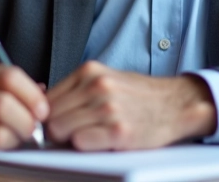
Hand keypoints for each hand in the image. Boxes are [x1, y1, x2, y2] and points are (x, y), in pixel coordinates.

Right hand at [0, 59, 48, 158]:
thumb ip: (14, 86)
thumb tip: (45, 96)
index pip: (10, 76)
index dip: (32, 95)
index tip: (43, 110)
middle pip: (4, 105)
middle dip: (27, 121)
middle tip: (34, 129)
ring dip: (16, 137)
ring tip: (19, 137)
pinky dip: (3, 148)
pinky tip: (4, 144)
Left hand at [45, 61, 216, 150]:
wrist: (176, 104)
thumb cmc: (139, 96)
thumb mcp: (105, 79)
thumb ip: (77, 89)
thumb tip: (41, 104)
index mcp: (89, 71)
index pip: (47, 98)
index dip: (47, 116)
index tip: (54, 124)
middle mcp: (96, 86)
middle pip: (51, 117)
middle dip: (58, 129)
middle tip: (75, 133)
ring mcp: (107, 108)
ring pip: (62, 130)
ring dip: (71, 139)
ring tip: (91, 136)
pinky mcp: (119, 131)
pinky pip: (80, 143)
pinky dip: (86, 146)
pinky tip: (101, 141)